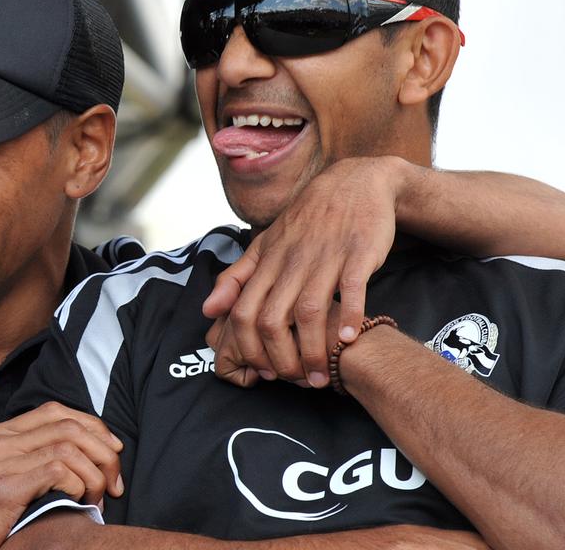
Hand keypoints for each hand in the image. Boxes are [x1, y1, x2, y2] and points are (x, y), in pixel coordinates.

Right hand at [0, 402, 122, 549]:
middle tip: (115, 481)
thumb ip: (23, 460)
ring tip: (98, 497)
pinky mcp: (2, 487)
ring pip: (69, 446)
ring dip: (95, 473)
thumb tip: (74, 459)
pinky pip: (57, 470)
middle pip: (70, 425)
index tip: (112, 449)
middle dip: (104, 451)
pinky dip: (78, 485)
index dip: (93, 426)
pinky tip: (78, 501)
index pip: (57, 411)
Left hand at [203, 156, 411, 387]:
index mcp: (267, 261)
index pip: (244, 312)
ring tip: (321, 377)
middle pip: (273, 319)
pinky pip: (350, 288)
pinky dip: (348, 315)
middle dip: (280, 359)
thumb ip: (236, 278)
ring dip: (313, 350)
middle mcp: (291, 261)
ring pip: (308, 311)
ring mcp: (325, 256)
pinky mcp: (358, 253)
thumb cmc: (308, 220)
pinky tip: (347, 339)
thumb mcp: (266, 243)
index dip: (248, 348)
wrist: (356, 182)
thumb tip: (207, 310)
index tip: (263, 372)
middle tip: (294, 381)